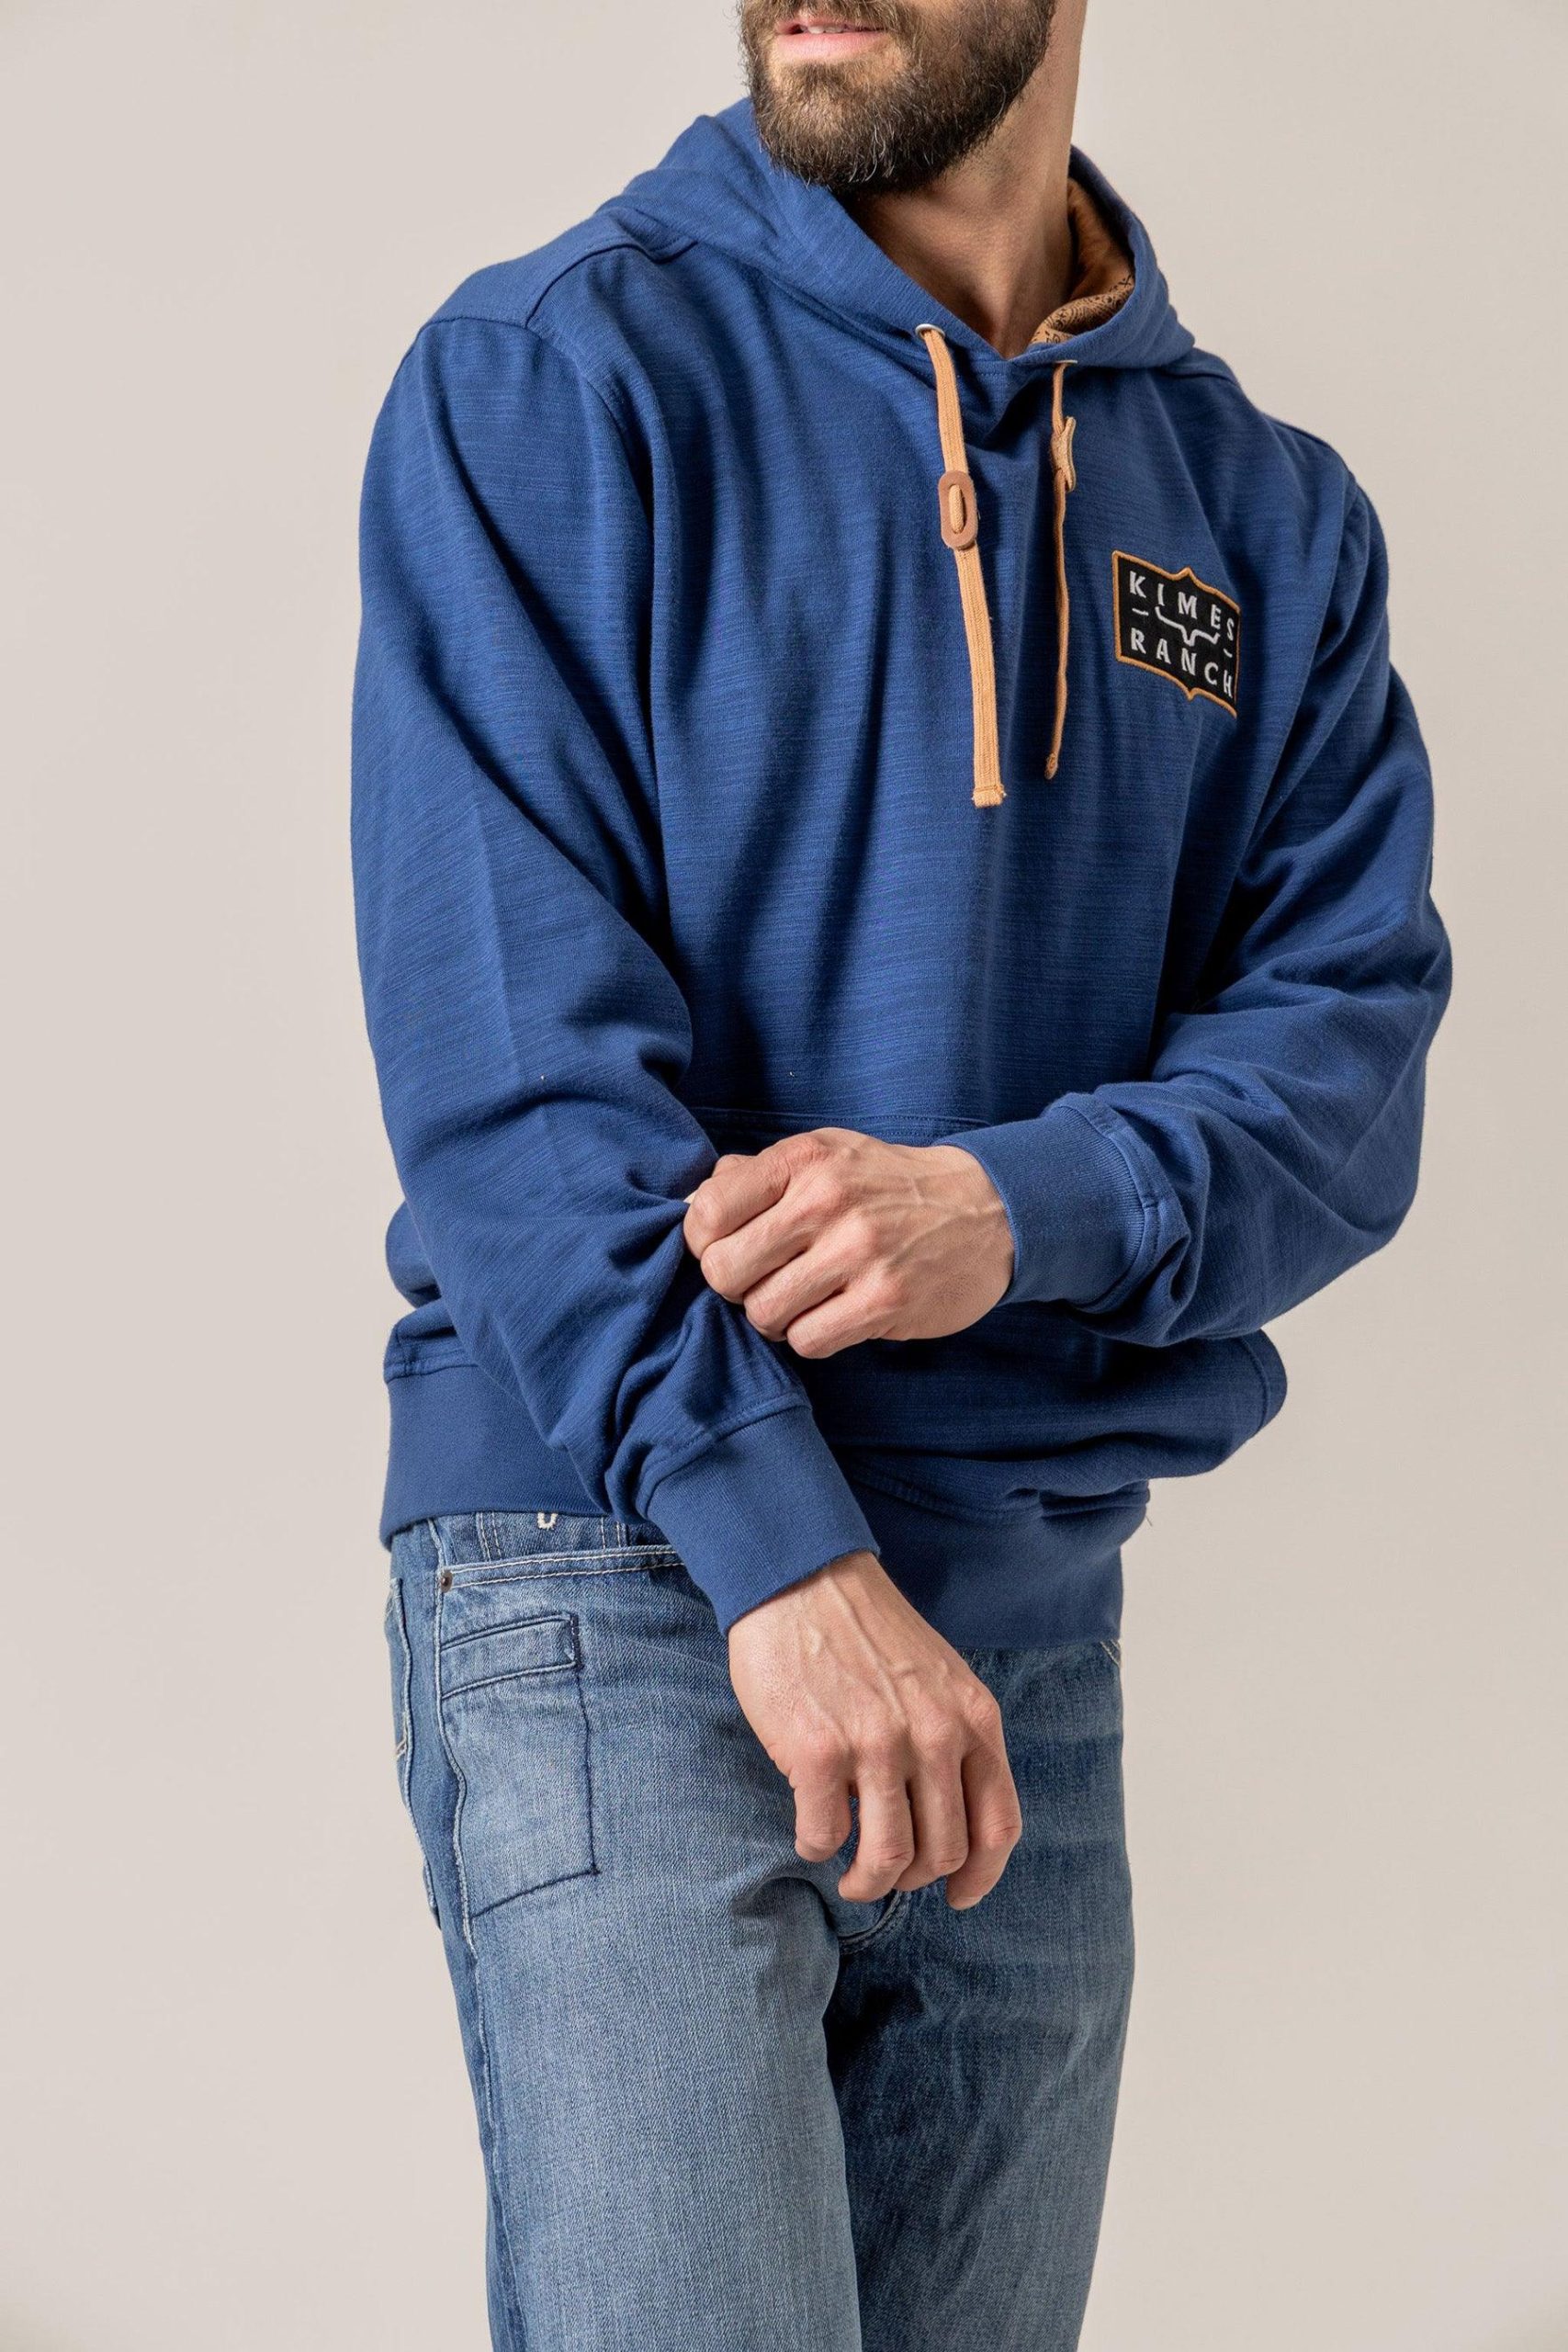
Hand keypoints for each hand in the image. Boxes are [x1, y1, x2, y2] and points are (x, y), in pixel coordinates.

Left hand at [683, 1129, 1012, 1356]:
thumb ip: (758, 1174)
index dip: (705, 1242)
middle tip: (764, 1280)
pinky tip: (833, 1315)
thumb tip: (693, 1202)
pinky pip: (808, 1340)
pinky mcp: (886, 1300)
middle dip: (735, 1286)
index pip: (708, 1211)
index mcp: (805, 1160)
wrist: (985, 1210)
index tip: (730, 1247)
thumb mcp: (827, 1155)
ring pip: (763, 1313)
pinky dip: (811, 1336)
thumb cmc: (888, 1186)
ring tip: (804, 1298)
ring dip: (775, 1316)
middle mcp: (828, 1201)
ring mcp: (859, 1252)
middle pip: (725, 1270)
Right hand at [726, 1548, 1022, 1909]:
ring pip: (890, 1858)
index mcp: (973, 1718)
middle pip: (944, 1852)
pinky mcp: (819, 1753)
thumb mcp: (941, 1678)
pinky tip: (811, 1832)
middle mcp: (935, 1736)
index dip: (982, 1875)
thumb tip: (950, 1819)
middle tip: (886, 1873)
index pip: (999, 1824)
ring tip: (851, 1876)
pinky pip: (825, 1836)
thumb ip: (955, 1739)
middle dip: (913, 1879)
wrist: (801, 1579)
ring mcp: (878, 1746)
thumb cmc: (867, 1631)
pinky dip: (817, 1847)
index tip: (960, 1896)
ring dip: (867, 1881)